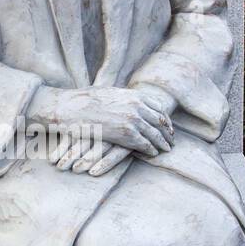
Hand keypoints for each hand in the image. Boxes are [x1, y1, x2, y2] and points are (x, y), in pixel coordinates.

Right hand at [28, 85, 173, 158]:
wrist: (72, 107)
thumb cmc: (85, 99)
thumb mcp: (110, 91)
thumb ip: (124, 96)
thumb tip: (129, 99)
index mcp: (134, 94)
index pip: (158, 107)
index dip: (166, 119)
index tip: (168, 126)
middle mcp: (137, 106)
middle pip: (160, 121)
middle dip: (168, 132)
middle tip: (172, 140)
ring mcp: (133, 119)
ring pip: (155, 134)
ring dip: (162, 143)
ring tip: (166, 149)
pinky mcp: (125, 133)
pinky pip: (144, 144)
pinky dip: (151, 149)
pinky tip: (153, 153)